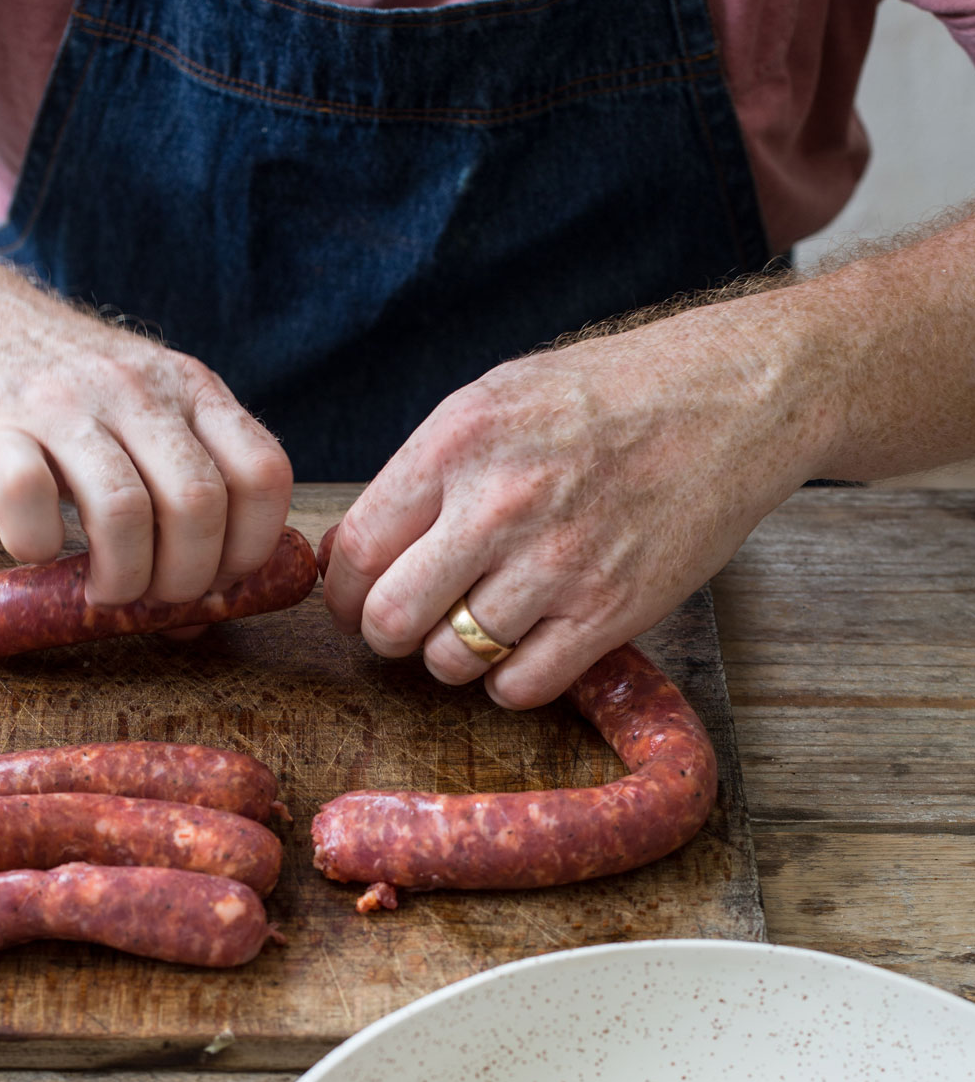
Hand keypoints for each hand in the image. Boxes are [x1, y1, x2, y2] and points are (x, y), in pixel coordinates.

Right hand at [0, 245, 291, 605]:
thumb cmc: (49, 388)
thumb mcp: (136, 408)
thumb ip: (178, 484)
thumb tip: (207, 605)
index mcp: (188, 387)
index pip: (262, 475)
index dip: (251, 547)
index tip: (218, 580)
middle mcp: (135, 389)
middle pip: (198, 505)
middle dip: (185, 580)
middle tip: (153, 599)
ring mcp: (61, 404)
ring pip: (124, 513)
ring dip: (122, 580)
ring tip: (102, 592)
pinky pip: (29, 503)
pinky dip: (36, 549)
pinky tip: (34, 549)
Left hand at [323, 293, 832, 705]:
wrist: (735, 397)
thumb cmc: (610, 395)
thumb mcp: (498, 399)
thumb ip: (426, 471)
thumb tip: (354, 547)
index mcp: (458, 443)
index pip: (358, 550)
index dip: (345, 592)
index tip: (358, 601)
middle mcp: (499, 503)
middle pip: (392, 617)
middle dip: (386, 635)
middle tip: (406, 628)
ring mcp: (558, 562)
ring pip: (451, 660)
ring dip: (451, 658)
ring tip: (477, 628)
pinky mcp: (612, 611)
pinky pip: (521, 686)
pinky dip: (509, 682)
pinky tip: (526, 647)